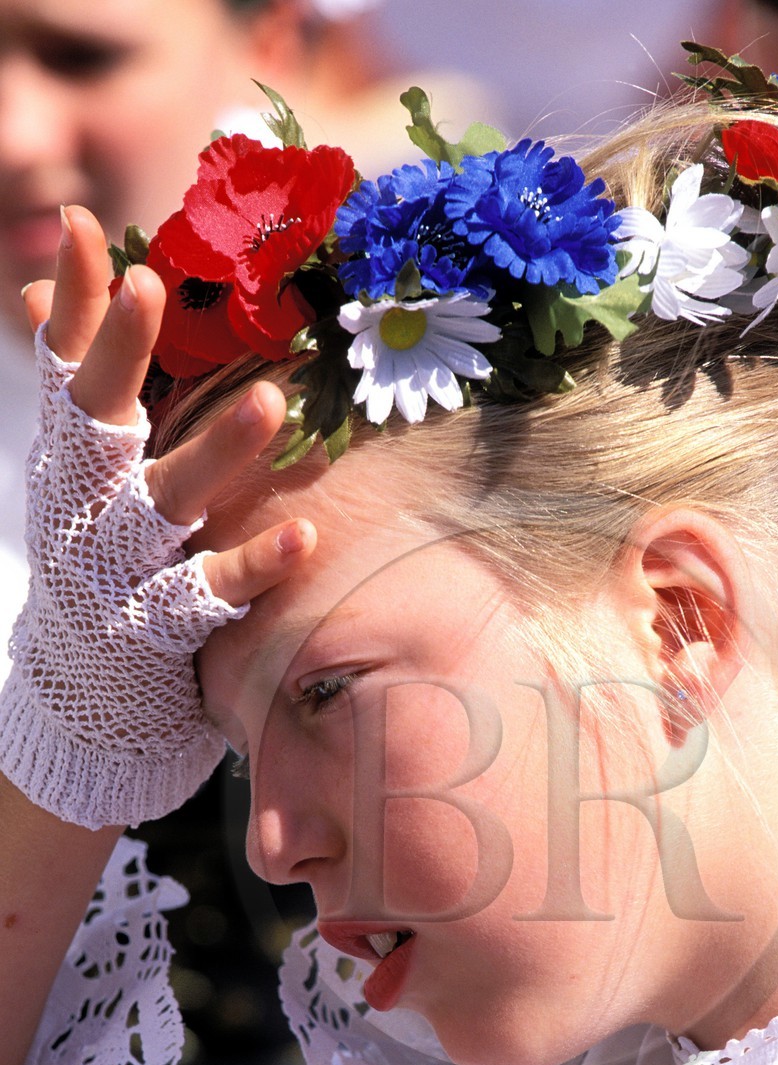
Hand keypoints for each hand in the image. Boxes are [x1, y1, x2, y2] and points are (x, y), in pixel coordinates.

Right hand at [3, 207, 317, 828]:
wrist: (86, 701)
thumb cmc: (103, 562)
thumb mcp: (86, 475)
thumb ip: (86, 386)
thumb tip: (52, 282)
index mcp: (71, 460)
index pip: (68, 368)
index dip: (78, 304)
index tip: (91, 231)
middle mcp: (85, 505)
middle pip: (96, 419)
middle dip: (118, 351)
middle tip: (148, 283)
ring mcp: (118, 569)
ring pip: (165, 501)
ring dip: (214, 450)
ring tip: (267, 401)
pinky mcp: (155, 630)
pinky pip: (208, 593)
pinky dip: (255, 565)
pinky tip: (305, 535)